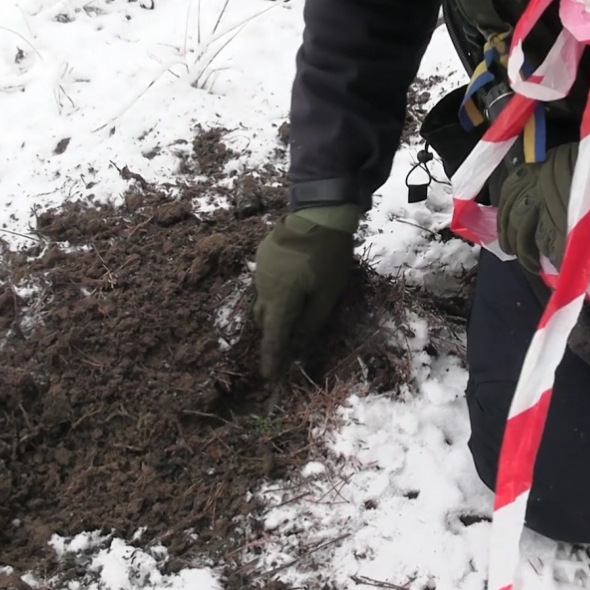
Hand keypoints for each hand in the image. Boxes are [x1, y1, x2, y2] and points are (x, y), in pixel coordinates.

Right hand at [252, 204, 361, 381]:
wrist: (319, 211)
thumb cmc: (329, 255)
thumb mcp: (329, 293)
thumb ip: (313, 320)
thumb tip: (300, 340)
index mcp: (280, 298)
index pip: (274, 337)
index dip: (272, 359)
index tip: (269, 377)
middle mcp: (263, 286)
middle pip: (265, 318)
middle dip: (275, 332)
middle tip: (291, 340)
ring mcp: (260, 269)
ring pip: (265, 298)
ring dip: (278, 307)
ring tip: (298, 304)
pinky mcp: (263, 254)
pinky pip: (267, 280)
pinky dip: (278, 288)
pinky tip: (296, 279)